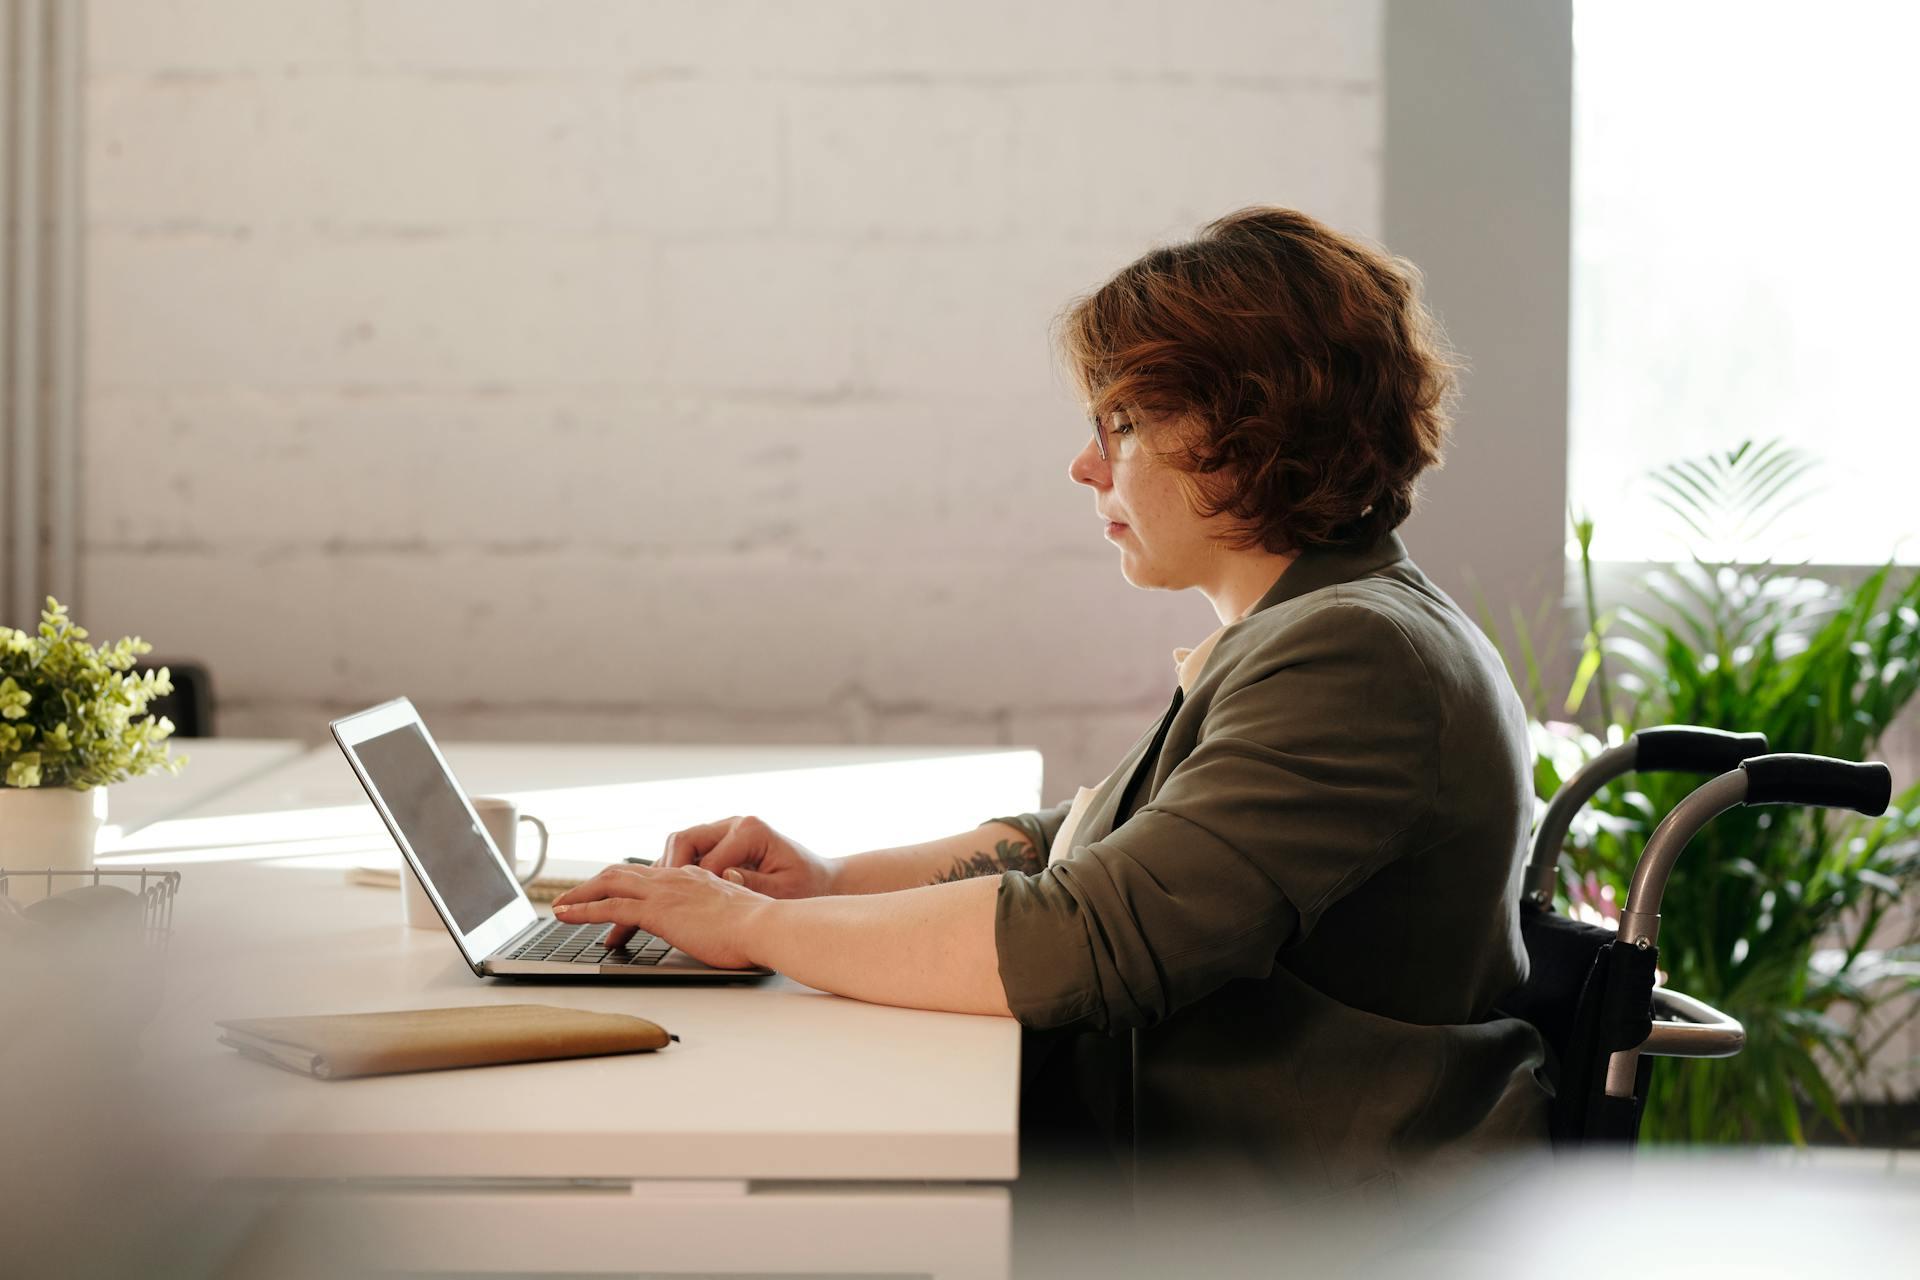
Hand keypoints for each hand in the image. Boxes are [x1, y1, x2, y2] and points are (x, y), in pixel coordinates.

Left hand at [551, 864, 768, 969]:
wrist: (766, 926)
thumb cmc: (759, 927)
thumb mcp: (733, 915)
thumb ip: (718, 915)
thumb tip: (717, 926)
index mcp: (694, 877)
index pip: (650, 876)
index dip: (625, 884)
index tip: (611, 894)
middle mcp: (675, 878)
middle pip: (623, 873)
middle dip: (594, 885)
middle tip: (574, 898)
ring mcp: (664, 893)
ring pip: (610, 884)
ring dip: (580, 895)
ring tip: (560, 907)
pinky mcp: (657, 911)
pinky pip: (610, 907)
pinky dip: (584, 910)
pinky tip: (568, 916)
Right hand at [659, 815, 837, 899]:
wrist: (821, 879)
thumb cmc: (806, 885)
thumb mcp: (784, 890)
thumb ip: (753, 883)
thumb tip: (725, 877)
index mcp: (749, 831)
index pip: (706, 858)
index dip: (691, 886)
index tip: (682, 910)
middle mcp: (734, 825)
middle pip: (683, 840)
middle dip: (669, 871)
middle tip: (658, 901)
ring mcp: (725, 831)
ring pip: (681, 845)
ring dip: (669, 870)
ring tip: (661, 899)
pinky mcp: (721, 843)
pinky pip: (689, 853)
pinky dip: (678, 871)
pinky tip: (673, 895)